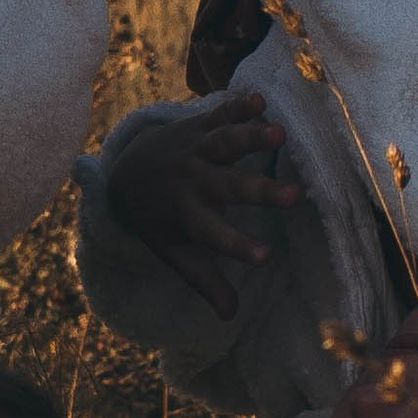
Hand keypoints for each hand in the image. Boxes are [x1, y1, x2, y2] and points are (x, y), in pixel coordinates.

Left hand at [105, 93, 301, 315]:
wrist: (124, 171)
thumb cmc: (159, 220)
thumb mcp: (174, 252)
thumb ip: (204, 281)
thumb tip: (230, 317)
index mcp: (188, 216)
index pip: (214, 236)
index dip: (239, 246)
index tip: (266, 257)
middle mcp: (192, 181)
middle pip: (228, 188)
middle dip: (260, 192)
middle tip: (294, 198)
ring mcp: (194, 150)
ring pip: (223, 143)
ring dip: (250, 137)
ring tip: (279, 133)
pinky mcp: (198, 125)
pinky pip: (219, 114)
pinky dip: (238, 106)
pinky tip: (261, 100)